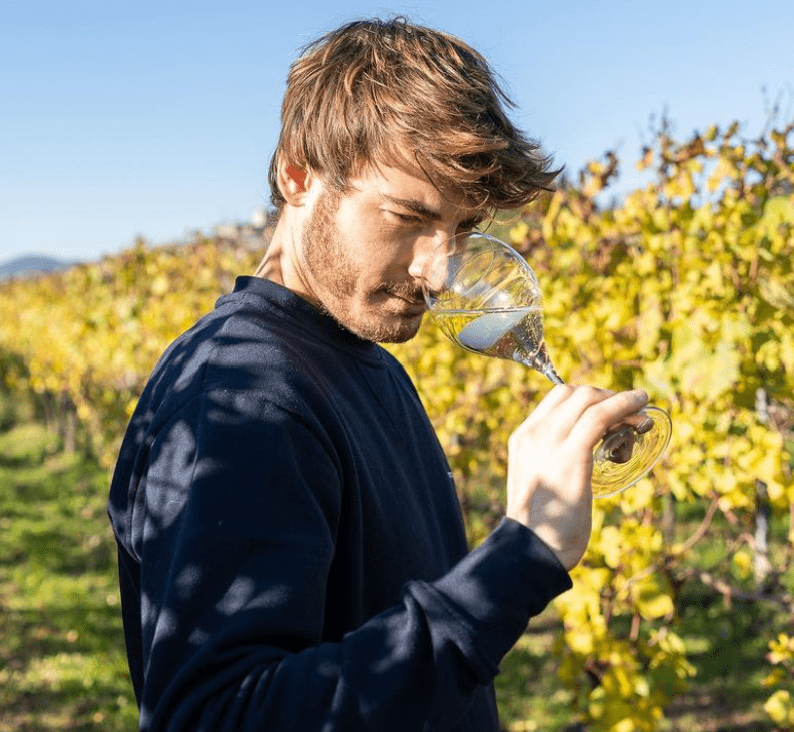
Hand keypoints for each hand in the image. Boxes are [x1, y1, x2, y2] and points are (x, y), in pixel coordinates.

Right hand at [505, 385, 648, 569]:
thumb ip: (552, 462)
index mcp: (522, 437)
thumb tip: (582, 457)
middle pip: (575, 393)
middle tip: (629, 412)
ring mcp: (549, 443)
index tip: (609, 409)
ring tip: (640, 414)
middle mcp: (533, 434)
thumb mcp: (539, 481)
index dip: (589, 396)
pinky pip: (601, 417)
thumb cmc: (541, 526)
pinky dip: (624, 406)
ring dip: (621, 401)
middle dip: (607, 396)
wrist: (530, 550)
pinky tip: (639, 409)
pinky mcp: (571, 456)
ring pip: (590, 400)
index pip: (557, 397)